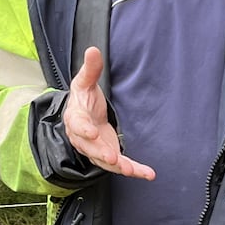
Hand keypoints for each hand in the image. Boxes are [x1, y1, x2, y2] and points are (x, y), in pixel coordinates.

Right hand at [62, 47, 154, 179]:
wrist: (82, 115)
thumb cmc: (82, 100)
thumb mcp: (84, 82)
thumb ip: (90, 69)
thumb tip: (93, 50)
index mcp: (76, 119)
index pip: (78, 125)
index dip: (84, 130)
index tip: (92, 132)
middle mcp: (84, 139)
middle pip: (91, 148)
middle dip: (101, 153)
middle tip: (112, 157)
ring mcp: (96, 150)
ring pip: (105, 161)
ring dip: (119, 166)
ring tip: (132, 170)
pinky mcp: (108, 155)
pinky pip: (121, 165)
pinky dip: (135, 170)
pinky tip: (148, 174)